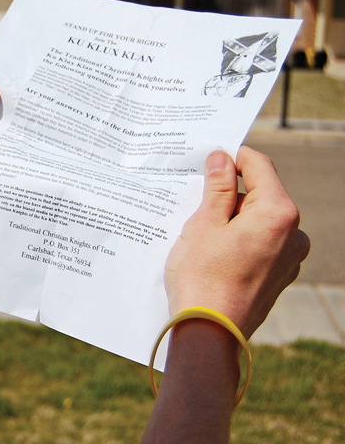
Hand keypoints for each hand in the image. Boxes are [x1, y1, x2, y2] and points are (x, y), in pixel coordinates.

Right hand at [164, 146, 309, 338]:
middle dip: (229, 192)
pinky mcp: (279, 276)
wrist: (208, 333)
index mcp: (278, 213)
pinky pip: (260, 244)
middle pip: (260, 194)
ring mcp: (290, 258)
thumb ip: (217, 187)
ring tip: (199, 231)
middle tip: (194, 199)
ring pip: (259, 220)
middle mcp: (294, 234)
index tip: (208, 156)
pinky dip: (239, 239)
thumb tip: (222, 159)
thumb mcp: (203, 224)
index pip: (259, 165)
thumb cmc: (202, 278)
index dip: (232, 156)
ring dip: (232, 218)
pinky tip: (212, 252)